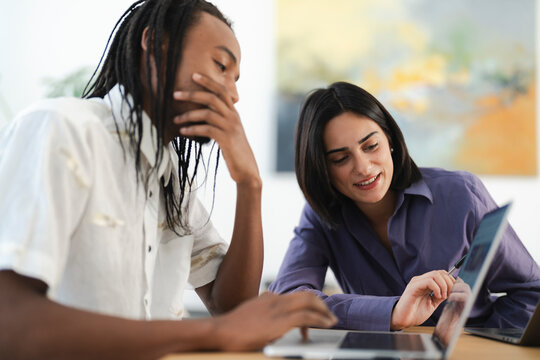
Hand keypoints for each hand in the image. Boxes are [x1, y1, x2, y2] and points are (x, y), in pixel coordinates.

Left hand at [173, 73, 260, 186]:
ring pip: (207, 113)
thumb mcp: (228, 132)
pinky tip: (182, 131)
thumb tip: (204, 113)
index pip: (221, 91)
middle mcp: (233, 117)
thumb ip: (220, 121)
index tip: (193, 75)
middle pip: (212, 98)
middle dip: (192, 94)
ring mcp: (230, 127)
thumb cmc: (234, 151)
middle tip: (175, 94)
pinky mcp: (226, 139)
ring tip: (175, 119)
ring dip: (188, 115)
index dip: (208, 82)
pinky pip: (206, 129)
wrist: (246, 169)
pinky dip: (192, 129)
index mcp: (233, 113)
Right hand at [212, 292, 336, 350]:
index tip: (316, 312)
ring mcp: (278, 308)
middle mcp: (275, 299)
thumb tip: (273, 328)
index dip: (309, 303)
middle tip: (329, 315)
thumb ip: (263, 317)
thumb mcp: (250, 318)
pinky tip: (326, 324)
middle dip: (321, 304)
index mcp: (268, 298)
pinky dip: (320, 319)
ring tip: (331, 320)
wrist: (220, 331)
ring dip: (323, 311)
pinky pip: (307, 316)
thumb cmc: (231, 329)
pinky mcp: (280, 321)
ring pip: (309, 302)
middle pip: (305, 295)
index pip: (294, 296)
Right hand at [390, 270, 454, 329]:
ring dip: (443, 285)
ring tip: (443, 296)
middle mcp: (420, 280)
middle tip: (449, 294)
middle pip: (439, 272)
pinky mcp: (413, 287)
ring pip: (435, 275)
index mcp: (425, 283)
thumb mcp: (432, 303)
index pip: (441, 274)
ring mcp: (416, 283)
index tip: (454, 291)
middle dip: (449, 283)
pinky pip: (428, 281)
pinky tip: (437, 296)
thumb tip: (451, 291)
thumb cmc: (415, 313)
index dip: (450, 280)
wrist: (403, 320)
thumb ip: (440, 296)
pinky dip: (436, 288)